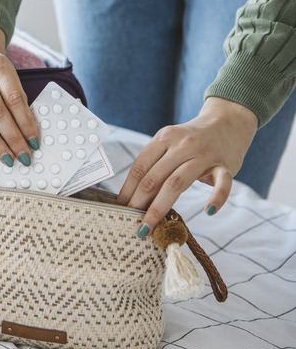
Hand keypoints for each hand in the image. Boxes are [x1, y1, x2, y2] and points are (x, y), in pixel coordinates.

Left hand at [117, 97, 258, 237]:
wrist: (228, 121)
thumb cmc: (191, 140)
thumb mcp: (170, 144)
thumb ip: (155, 165)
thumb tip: (133, 197)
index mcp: (163, 139)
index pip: (140, 168)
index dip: (128, 191)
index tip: (120, 209)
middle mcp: (182, 145)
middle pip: (155, 178)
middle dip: (139, 204)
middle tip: (132, 224)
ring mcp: (204, 155)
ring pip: (177, 183)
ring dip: (160, 208)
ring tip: (150, 227)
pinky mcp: (226, 165)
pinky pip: (223, 182)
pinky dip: (217, 197)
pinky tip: (208, 211)